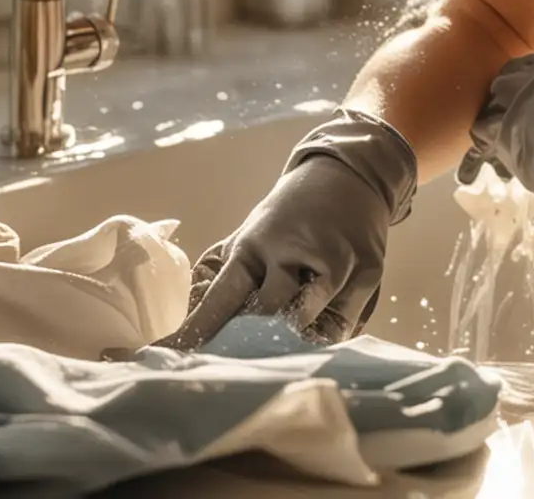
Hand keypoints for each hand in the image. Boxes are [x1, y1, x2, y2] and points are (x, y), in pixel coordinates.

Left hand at [156, 107, 416, 350]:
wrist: (352, 174)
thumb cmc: (293, 213)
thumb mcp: (254, 232)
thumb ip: (228, 275)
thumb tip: (192, 321)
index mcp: (257, 241)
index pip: (222, 296)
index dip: (196, 331)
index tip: (165, 356)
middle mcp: (295, 250)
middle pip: (267, 317)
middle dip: (253, 342)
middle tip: (243, 360)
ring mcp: (336, 261)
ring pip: (309, 327)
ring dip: (295, 342)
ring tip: (285, 344)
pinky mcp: (369, 271)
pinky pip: (344, 327)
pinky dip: (328, 334)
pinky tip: (322, 325)